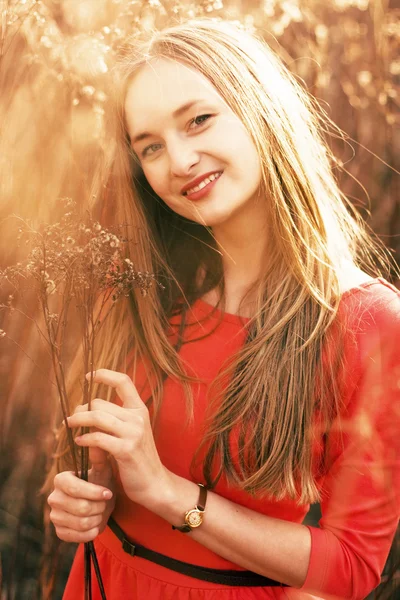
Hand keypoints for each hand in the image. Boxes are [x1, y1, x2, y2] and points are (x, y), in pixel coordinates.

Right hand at [48, 448, 115, 542]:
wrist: (101, 506)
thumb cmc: (102, 485)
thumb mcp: (104, 471)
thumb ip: (99, 456)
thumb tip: (97, 433)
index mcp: (61, 479)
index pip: (74, 488)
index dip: (93, 492)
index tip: (108, 493)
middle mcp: (53, 497)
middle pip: (80, 507)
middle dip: (99, 507)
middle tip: (105, 503)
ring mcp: (54, 516)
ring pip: (81, 522)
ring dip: (97, 519)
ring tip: (101, 512)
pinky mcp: (59, 532)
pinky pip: (77, 537)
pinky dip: (91, 532)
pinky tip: (96, 525)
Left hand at [65, 369, 170, 509]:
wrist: (155, 483)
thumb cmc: (139, 458)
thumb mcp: (133, 432)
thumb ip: (118, 418)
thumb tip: (91, 407)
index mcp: (140, 410)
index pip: (123, 381)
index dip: (104, 375)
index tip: (88, 376)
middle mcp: (138, 417)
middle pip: (100, 402)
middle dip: (81, 409)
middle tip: (71, 418)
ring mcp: (133, 433)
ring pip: (96, 417)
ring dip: (77, 420)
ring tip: (68, 425)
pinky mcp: (126, 450)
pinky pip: (98, 438)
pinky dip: (84, 438)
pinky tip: (79, 442)